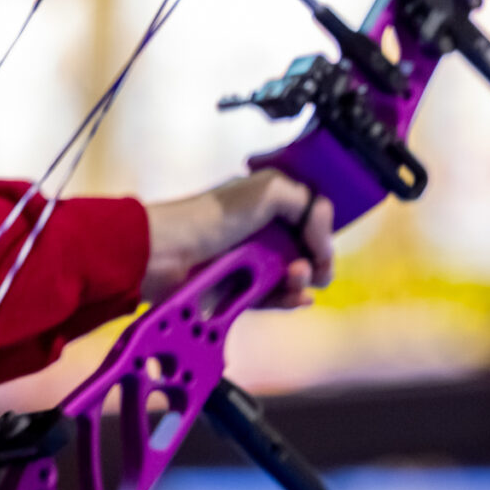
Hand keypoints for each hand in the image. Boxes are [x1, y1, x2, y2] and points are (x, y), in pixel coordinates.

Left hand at [141, 171, 334, 307]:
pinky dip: (290, 299)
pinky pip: (274, 297)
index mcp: (267, 201)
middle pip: (305, 248)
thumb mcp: (268, 190)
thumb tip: (323, 240)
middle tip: (312, 267)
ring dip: (303, 279)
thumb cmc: (213, 217)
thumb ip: (307, 204)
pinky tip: (299, 299)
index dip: (322, 231)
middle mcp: (261, 229)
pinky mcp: (241, 290)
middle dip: (316, 259)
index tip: (323, 245)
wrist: (166, 254)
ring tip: (296, 279)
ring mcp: (251, 260)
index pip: (309, 216)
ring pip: (292, 275)